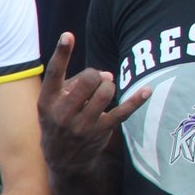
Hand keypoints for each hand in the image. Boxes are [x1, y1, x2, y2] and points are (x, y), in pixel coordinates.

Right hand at [38, 31, 148, 166]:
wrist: (62, 160)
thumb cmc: (60, 119)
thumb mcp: (56, 102)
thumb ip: (77, 82)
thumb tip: (108, 75)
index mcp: (47, 100)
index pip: (54, 73)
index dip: (61, 53)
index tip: (68, 35)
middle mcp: (62, 113)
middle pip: (89, 79)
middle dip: (96, 75)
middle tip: (94, 82)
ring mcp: (81, 124)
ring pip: (106, 91)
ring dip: (108, 86)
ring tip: (103, 93)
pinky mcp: (100, 131)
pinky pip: (122, 111)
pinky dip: (136, 100)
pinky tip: (147, 90)